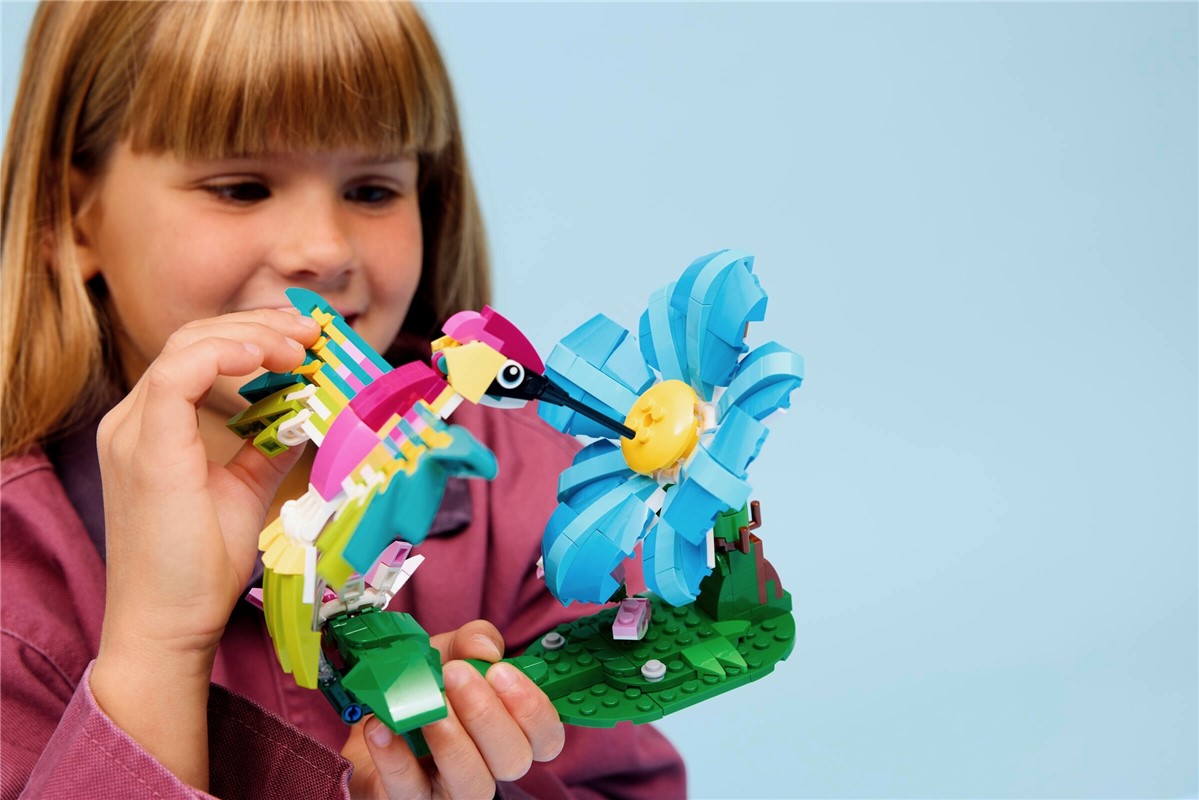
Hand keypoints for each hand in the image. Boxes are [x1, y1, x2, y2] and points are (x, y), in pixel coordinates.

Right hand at [90, 309, 319, 788]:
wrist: (169, 625)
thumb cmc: (202, 566)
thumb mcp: (246, 489)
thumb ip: (267, 446)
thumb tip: (307, 415)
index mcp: (155, 425)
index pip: (201, 352)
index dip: (256, 335)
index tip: (308, 341)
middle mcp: (133, 419)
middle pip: (196, 338)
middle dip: (261, 326)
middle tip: (314, 333)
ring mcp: (132, 431)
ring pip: (188, 345)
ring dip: (252, 335)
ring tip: (301, 345)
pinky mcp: (145, 448)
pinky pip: (179, 375)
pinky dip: (225, 355)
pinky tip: (266, 358)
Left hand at [344, 620, 565, 798]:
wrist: (376, 711)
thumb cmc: (428, 684)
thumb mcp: (452, 651)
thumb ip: (474, 641)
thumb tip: (485, 650)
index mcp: (512, 732)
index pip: (547, 737)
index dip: (532, 709)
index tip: (500, 671)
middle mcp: (490, 766)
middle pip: (513, 760)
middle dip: (487, 714)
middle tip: (456, 674)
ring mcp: (452, 790)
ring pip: (472, 784)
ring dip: (451, 740)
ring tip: (428, 706)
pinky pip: (408, 790)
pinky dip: (395, 757)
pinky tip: (381, 726)